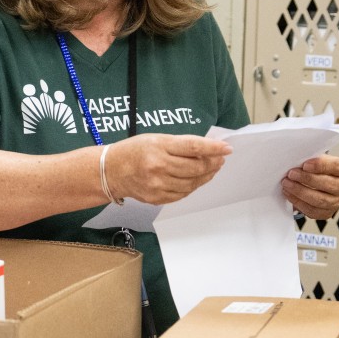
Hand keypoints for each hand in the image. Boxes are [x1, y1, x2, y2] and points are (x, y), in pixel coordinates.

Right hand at [106, 134, 231, 204]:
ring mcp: (157, 185)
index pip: (192, 147)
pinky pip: (182, 194)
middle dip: (212, 163)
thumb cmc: (135, 151)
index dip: (213, 148)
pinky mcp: (156, 198)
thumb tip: (208, 149)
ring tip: (211, 169)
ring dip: (205, 176)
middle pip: (195, 167)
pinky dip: (193, 187)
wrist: (111, 171)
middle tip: (220, 159)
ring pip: (192, 183)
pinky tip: (196, 180)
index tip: (227, 148)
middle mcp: (158, 166)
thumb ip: (180, 144)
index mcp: (158, 147)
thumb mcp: (156, 139)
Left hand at [282, 154, 338, 218]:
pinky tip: (290, 195)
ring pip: (320, 200)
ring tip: (287, 184)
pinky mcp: (327, 213)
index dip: (320, 165)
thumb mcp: (316, 160)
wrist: (317, 183)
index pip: (336, 166)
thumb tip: (296, 161)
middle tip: (291, 174)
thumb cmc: (316, 169)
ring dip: (300, 192)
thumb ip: (310, 159)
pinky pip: (313, 211)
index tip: (305, 165)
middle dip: (307, 179)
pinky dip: (299, 203)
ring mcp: (337, 201)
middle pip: (328, 184)